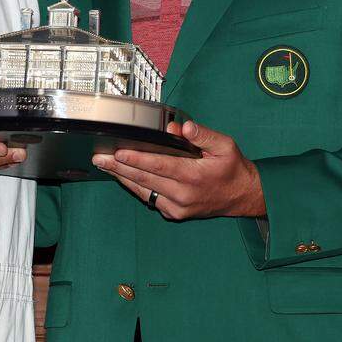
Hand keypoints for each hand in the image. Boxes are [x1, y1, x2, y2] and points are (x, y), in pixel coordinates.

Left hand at [92, 119, 264, 219]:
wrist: (242, 197)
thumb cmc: (232, 169)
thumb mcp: (225, 146)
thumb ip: (203, 135)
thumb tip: (182, 127)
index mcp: (194, 176)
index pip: (159, 166)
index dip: (136, 159)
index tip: (118, 153)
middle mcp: (182, 195)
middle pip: (144, 179)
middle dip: (119, 167)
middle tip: (99, 158)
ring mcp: (177, 207)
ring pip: (143, 190)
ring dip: (122, 177)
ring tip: (104, 166)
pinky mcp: (174, 214)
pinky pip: (149, 198)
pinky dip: (135, 187)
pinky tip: (123, 177)